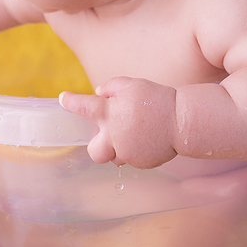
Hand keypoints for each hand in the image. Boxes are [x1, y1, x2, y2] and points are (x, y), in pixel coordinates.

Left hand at [58, 77, 179, 168]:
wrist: (183, 121)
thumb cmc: (157, 99)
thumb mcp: (133, 84)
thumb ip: (111, 87)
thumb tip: (99, 94)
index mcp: (110, 113)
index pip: (83, 107)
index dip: (71, 102)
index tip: (64, 99)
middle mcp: (114, 136)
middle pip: (94, 152)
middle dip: (99, 145)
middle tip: (109, 134)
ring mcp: (128, 152)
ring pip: (115, 157)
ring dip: (119, 147)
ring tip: (135, 133)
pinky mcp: (141, 162)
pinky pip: (132, 159)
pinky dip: (136, 150)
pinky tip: (148, 138)